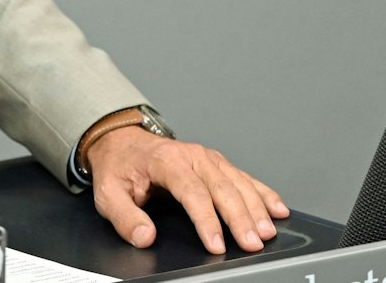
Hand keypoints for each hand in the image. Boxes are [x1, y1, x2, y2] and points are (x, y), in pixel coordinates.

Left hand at [85, 127, 288, 255]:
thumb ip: (125, 218)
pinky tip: (278, 208)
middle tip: (252, 243)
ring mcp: (208, 158)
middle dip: (240, 217)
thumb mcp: (108, 194)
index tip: (216, 244)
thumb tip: (145, 237)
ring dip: (256, 208)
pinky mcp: (217, 163)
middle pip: (222, 188)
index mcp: (167, 161)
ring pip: (238, 183)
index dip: (207, 220)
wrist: (123, 142)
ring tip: (267, 232)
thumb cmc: (120, 168)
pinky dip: (264, 193)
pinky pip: (245, 177)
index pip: (192, 192)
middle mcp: (192, 156)